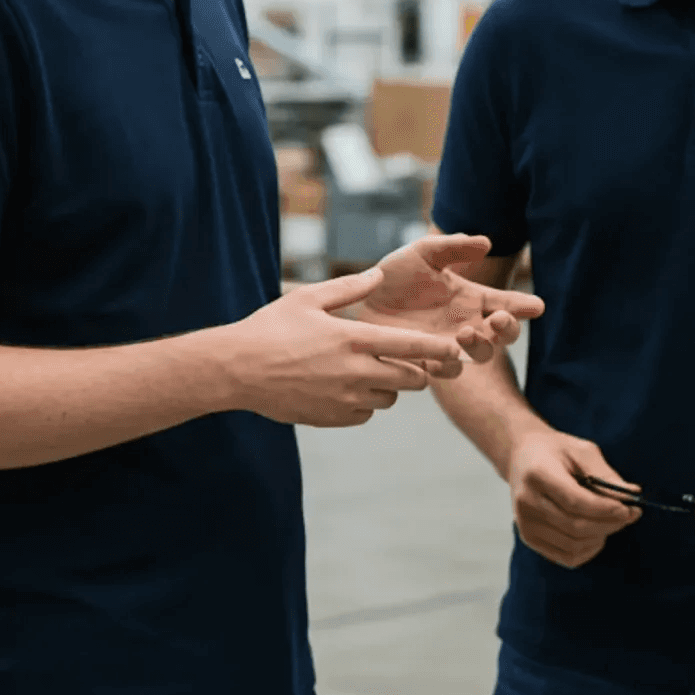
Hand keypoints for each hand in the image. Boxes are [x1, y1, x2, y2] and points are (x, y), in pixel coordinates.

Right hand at [226, 269, 464, 427]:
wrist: (238, 369)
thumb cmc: (270, 328)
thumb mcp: (307, 299)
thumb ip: (348, 288)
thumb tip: (378, 276)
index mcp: (353, 339)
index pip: (412, 346)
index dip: (439, 349)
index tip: (456, 349)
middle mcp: (356, 373)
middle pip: (411, 380)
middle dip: (415, 369)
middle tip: (404, 358)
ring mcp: (345, 400)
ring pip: (389, 399)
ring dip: (388, 386)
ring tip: (365, 369)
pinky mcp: (333, 418)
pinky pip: (366, 414)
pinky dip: (364, 402)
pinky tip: (343, 386)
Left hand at [355, 232, 544, 364]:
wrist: (359, 300)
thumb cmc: (394, 276)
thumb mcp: (421, 254)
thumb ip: (451, 247)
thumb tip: (486, 242)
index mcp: (470, 299)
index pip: (505, 304)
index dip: (522, 306)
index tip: (535, 306)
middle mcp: (465, 325)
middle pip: (501, 335)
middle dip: (508, 329)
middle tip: (502, 319)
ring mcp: (447, 346)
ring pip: (478, 356)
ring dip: (479, 347)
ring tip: (465, 331)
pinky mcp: (425, 362)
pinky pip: (444, 372)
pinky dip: (447, 366)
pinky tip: (441, 355)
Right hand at [508, 428, 641, 567]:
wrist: (520, 455)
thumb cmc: (554, 451)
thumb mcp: (581, 450)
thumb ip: (605, 473)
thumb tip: (633, 495)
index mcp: (537, 474)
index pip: (575, 502)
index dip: (606, 510)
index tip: (630, 509)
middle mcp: (526, 501)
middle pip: (576, 526)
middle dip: (610, 524)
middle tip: (628, 515)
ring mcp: (525, 522)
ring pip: (574, 545)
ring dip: (601, 537)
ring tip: (610, 521)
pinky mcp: (528, 537)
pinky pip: (567, 557)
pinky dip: (588, 550)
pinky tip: (595, 534)